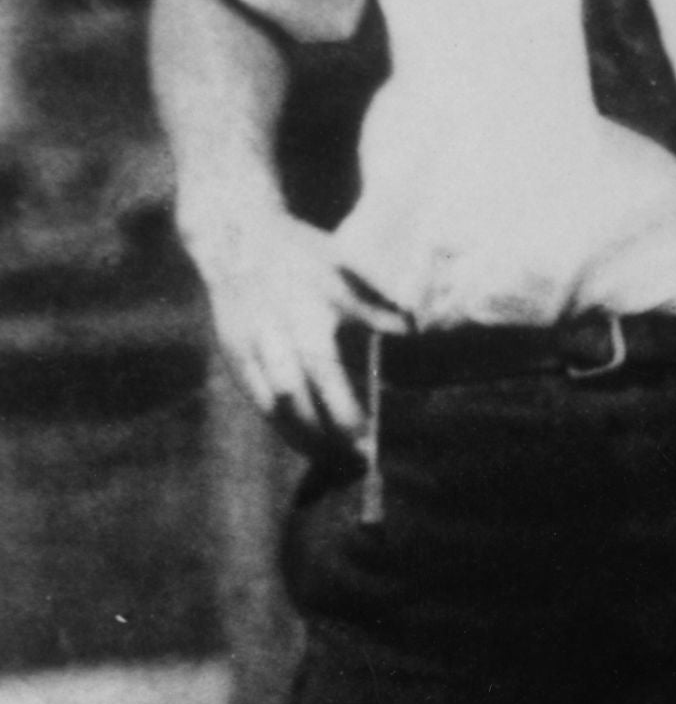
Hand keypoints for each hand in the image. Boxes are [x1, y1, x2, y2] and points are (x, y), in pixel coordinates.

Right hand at [198, 209, 399, 448]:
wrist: (236, 238)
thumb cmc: (300, 255)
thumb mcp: (342, 268)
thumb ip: (378, 301)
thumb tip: (415, 327)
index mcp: (301, 317)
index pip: (324, 379)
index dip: (344, 415)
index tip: (368, 444)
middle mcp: (270, 338)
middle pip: (294, 403)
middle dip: (322, 438)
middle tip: (353, 465)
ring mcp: (245, 348)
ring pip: (269, 407)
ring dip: (299, 438)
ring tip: (330, 463)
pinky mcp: (232, 355)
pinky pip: (254, 399)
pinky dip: (278, 423)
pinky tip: (301, 439)